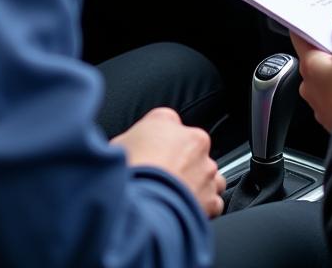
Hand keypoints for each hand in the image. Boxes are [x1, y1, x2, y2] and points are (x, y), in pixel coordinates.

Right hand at [111, 107, 225, 216]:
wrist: (142, 206)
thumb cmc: (128, 172)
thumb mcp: (117, 144)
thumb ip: (131, 140)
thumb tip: (131, 148)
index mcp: (168, 122)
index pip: (167, 124)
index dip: (158, 142)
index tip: (151, 154)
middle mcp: (193, 142)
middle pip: (191, 148)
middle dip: (180, 163)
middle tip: (161, 179)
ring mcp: (205, 171)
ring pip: (208, 173)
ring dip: (198, 182)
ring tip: (177, 195)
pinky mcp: (211, 198)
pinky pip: (214, 201)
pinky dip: (204, 206)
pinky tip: (187, 210)